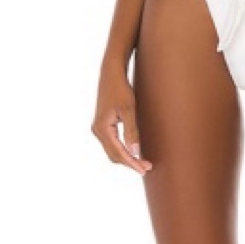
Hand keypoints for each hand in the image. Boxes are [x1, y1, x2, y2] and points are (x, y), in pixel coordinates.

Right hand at [91, 60, 153, 174]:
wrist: (111, 74)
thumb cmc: (121, 89)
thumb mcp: (129, 109)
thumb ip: (131, 131)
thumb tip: (135, 151)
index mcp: (102, 128)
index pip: (118, 152)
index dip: (132, 163)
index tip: (145, 169)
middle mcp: (97, 130)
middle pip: (114, 155)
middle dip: (130, 162)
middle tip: (147, 167)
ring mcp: (98, 128)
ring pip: (112, 150)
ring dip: (126, 157)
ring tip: (142, 162)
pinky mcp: (103, 125)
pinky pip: (112, 143)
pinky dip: (122, 150)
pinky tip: (133, 151)